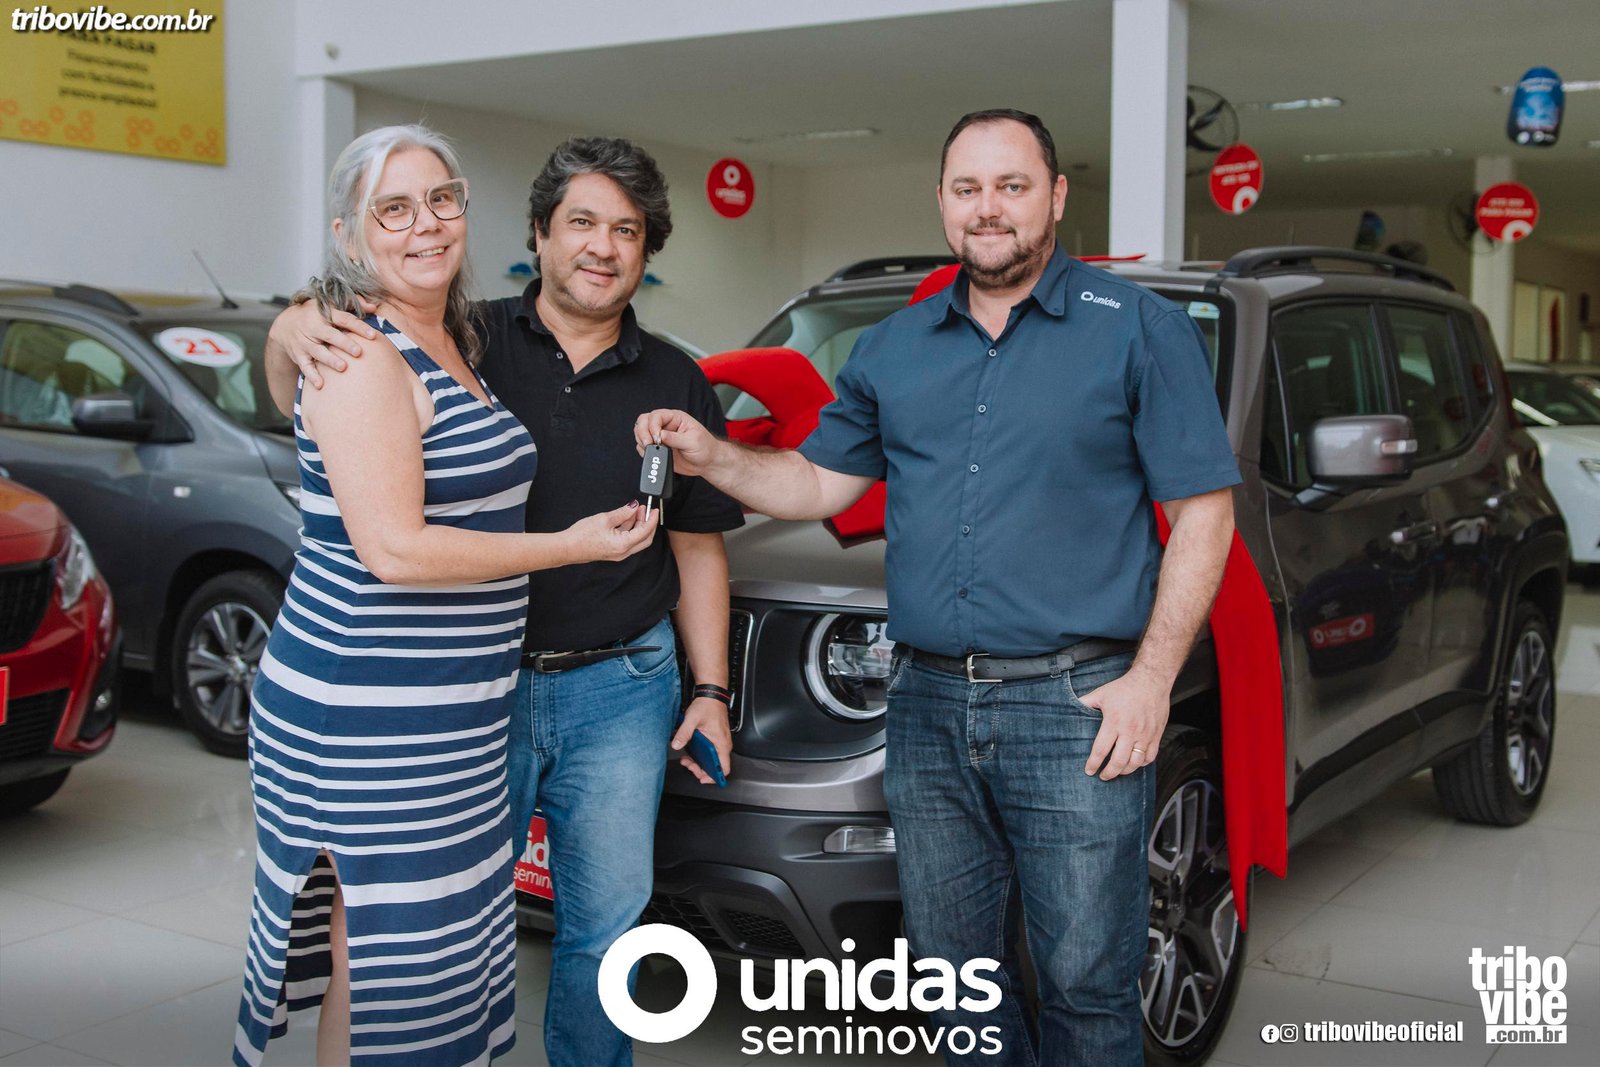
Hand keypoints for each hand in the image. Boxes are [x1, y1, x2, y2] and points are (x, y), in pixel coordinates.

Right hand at [268, 296, 378, 388]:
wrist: (284, 325)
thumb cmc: (314, 314)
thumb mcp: (329, 304)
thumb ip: (353, 304)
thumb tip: (373, 308)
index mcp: (323, 314)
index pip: (344, 319)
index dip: (358, 327)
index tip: (373, 335)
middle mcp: (313, 328)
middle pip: (330, 335)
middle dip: (344, 344)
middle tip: (358, 352)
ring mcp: (304, 342)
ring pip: (318, 352)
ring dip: (330, 360)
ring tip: (343, 367)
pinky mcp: (298, 355)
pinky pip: (305, 366)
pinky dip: (312, 376)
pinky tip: (321, 385)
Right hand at [564, 501, 654, 562]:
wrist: (568, 547)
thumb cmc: (581, 536)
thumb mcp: (604, 519)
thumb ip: (622, 512)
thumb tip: (633, 506)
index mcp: (623, 545)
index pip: (645, 532)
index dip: (651, 519)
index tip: (654, 510)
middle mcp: (623, 552)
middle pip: (644, 538)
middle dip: (647, 523)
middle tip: (646, 510)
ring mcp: (618, 553)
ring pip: (636, 539)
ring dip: (638, 524)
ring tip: (636, 510)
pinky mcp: (613, 550)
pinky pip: (627, 540)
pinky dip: (630, 529)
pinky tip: (627, 518)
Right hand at [634, 409, 720, 476]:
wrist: (707, 463)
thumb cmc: (705, 448)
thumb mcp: (692, 441)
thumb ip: (675, 438)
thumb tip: (660, 435)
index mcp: (675, 418)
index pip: (656, 416)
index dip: (653, 426)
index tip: (656, 438)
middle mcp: (666, 425)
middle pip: (644, 421)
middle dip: (643, 432)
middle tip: (649, 444)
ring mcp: (660, 437)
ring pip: (640, 433)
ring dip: (642, 441)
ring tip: (651, 449)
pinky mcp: (658, 448)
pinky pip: (643, 446)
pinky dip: (643, 450)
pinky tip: (652, 454)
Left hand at [672, 696, 731, 783]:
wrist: (711, 695)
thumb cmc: (707, 705)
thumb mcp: (692, 719)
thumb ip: (684, 733)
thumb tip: (676, 744)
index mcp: (721, 743)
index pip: (724, 768)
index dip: (714, 777)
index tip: (701, 778)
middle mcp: (723, 745)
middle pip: (716, 767)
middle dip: (700, 769)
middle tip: (688, 765)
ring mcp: (720, 742)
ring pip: (712, 761)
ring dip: (699, 763)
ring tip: (687, 759)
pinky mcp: (715, 739)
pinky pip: (710, 754)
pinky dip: (700, 756)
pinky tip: (691, 753)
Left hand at [1078, 665, 1169, 779]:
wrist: (1151, 681)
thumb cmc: (1125, 687)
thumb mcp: (1101, 693)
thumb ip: (1085, 703)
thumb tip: (1069, 707)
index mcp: (1114, 722)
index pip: (1101, 749)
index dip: (1093, 763)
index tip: (1089, 771)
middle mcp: (1130, 731)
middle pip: (1118, 761)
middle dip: (1109, 773)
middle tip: (1103, 776)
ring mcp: (1145, 735)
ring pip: (1135, 762)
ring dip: (1125, 771)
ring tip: (1117, 771)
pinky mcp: (1156, 735)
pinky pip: (1150, 757)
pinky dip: (1142, 764)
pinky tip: (1134, 763)